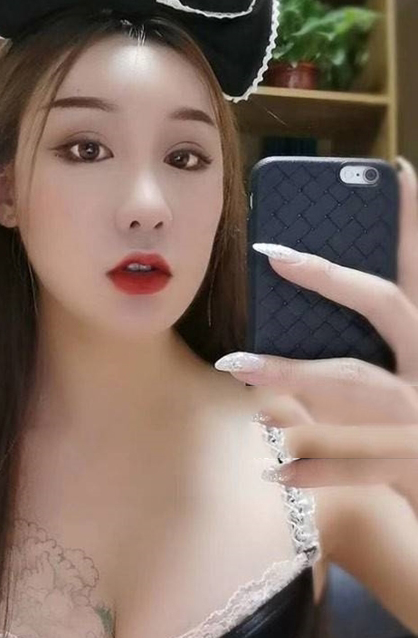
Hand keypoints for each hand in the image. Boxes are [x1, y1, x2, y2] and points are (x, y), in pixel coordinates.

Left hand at [214, 156, 417, 514]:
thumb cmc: (415, 426)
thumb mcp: (409, 374)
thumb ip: (375, 347)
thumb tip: (302, 316)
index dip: (413, 220)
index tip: (397, 170)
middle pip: (387, 306)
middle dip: (332, 279)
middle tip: (274, 254)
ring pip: (356, 383)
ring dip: (294, 373)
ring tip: (237, 366)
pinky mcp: (413, 465)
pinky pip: (357, 465)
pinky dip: (313, 467)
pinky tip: (273, 466)